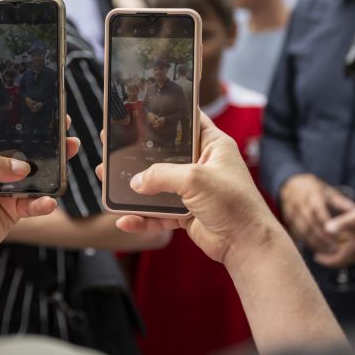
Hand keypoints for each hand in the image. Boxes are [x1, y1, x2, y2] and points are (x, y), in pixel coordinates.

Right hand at [96, 112, 286, 267]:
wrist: (247, 244)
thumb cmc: (232, 202)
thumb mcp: (194, 179)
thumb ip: (161, 175)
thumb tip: (135, 182)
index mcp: (212, 145)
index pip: (187, 121)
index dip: (166, 115)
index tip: (139, 110)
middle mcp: (202, 165)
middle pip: (164, 155)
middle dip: (138, 155)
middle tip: (113, 148)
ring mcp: (194, 190)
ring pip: (157, 186)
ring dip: (134, 188)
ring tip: (107, 182)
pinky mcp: (187, 214)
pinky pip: (159, 213)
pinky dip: (143, 217)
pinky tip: (125, 220)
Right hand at [279, 174, 353, 252]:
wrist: (291, 185)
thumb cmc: (314, 190)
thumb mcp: (328, 192)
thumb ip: (341, 203)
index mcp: (312, 195)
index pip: (318, 212)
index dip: (327, 225)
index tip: (338, 236)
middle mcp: (299, 204)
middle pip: (309, 224)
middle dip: (322, 238)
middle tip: (335, 249)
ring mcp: (291, 212)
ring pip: (302, 231)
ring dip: (314, 243)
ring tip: (328, 252)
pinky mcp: (287, 220)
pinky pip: (296, 234)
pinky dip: (306, 243)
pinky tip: (317, 249)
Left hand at [314, 200, 354, 267]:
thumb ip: (343, 222)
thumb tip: (327, 228)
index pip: (339, 261)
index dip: (326, 261)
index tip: (316, 256)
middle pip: (346, 260)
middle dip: (334, 255)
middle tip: (323, 247)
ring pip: (354, 258)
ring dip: (345, 252)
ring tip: (337, 241)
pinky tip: (352, 240)